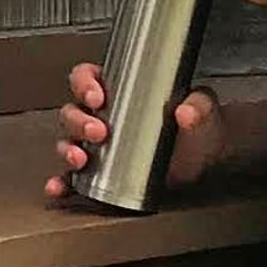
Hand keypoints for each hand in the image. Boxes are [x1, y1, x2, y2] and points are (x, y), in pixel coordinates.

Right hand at [45, 58, 226, 201]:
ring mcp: (99, 146)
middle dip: (78, 121)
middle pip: (72, 111)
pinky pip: (72, 178)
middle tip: (98, 132)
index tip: (97, 97)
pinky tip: (59, 188)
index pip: (87, 78)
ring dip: (68, 150)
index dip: (83, 83)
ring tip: (81, 160)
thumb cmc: (199, 128)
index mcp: (120, 91)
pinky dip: (61, 183)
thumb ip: (199, 106)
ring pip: (68, 142)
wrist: (207, 160)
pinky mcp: (101, 174)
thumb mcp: (203, 110)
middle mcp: (102, 116)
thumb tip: (186, 111)